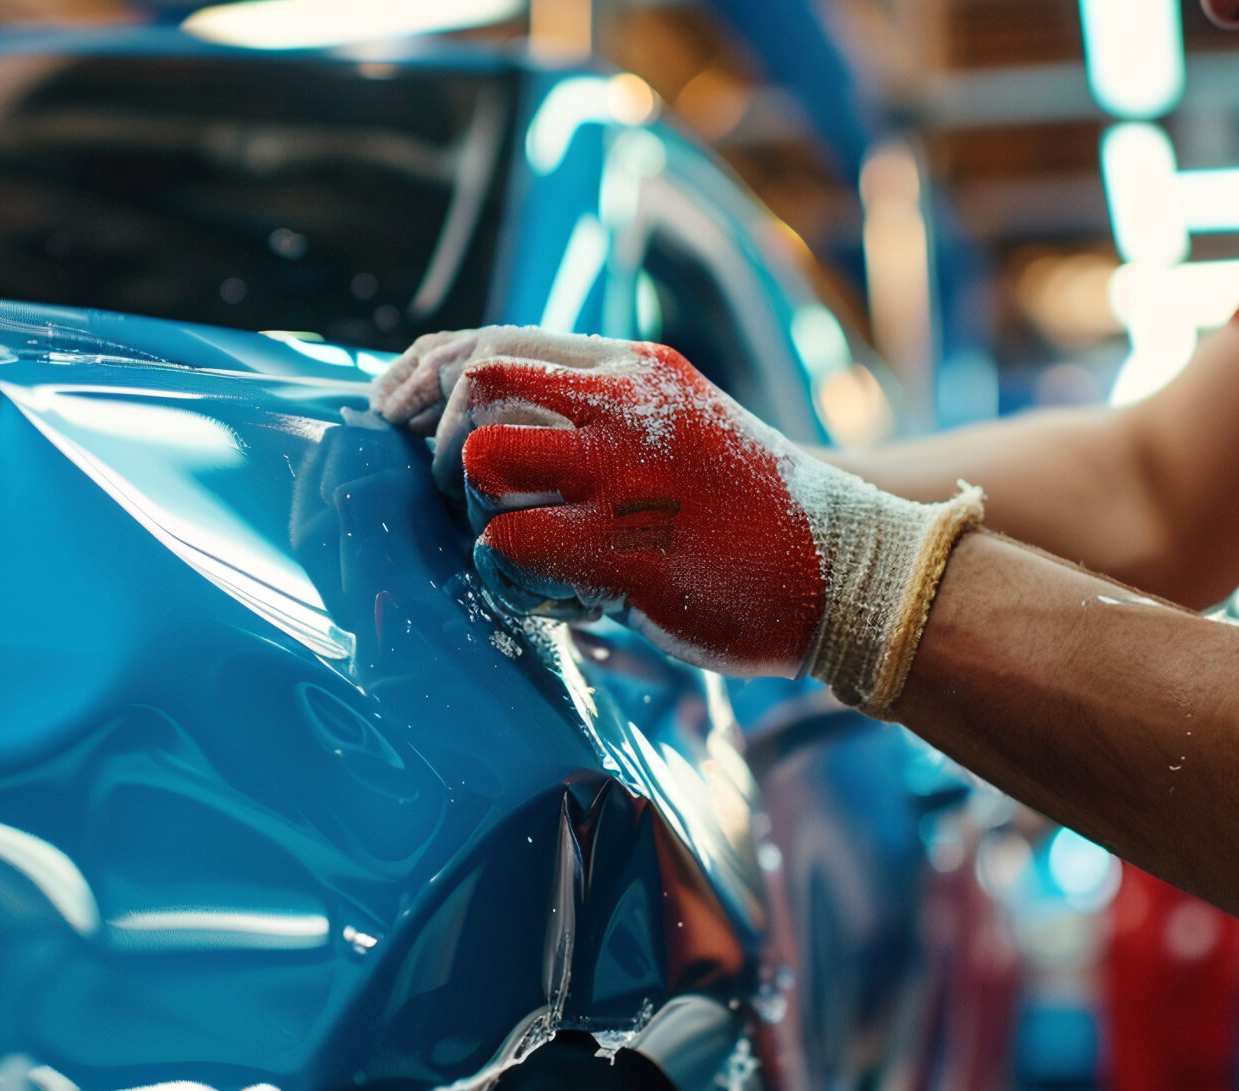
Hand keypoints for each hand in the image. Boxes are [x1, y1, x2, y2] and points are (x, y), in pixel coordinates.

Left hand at [372, 328, 982, 711]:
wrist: (850, 572)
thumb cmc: (756, 512)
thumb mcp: (681, 427)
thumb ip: (602, 416)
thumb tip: (496, 426)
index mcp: (638, 371)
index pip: (497, 342)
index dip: (423, 373)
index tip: (388, 408)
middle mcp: (627, 411)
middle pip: (473, 385)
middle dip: (432, 441)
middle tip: (443, 494)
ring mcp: (627, 482)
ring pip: (479, 463)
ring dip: (470, 512)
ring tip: (513, 550)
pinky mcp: (628, 557)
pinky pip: (507, 551)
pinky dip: (503, 581)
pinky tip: (549, 600)